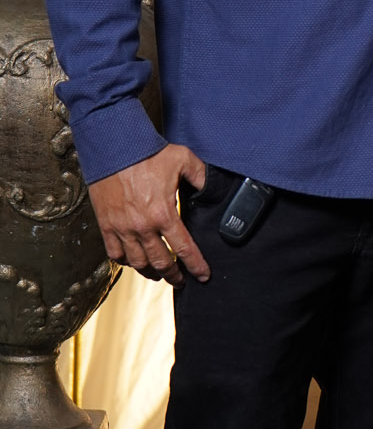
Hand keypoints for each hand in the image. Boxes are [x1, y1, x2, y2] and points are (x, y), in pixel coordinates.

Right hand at [88, 144, 210, 286]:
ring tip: (158, 274)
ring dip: (150, 272)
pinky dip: (126, 261)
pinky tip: (134, 261)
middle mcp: (142, 227)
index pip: (184, 249)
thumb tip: (211, 188)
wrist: (112, 147)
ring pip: (138, 263)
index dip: (196, 266)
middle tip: (181, 281)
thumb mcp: (183, 160)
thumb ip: (200, 176)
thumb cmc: (146, 152)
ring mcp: (122, 228)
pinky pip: (115, 254)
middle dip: (174, 275)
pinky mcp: (106, 225)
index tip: (203, 276)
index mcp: (164, 214)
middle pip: (161, 262)